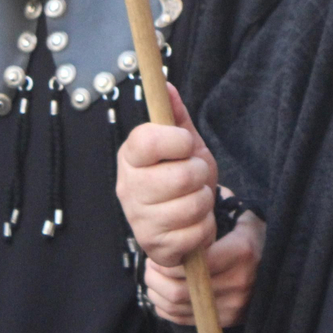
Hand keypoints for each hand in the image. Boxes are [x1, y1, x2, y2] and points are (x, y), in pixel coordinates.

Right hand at [116, 84, 218, 267]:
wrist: (181, 222)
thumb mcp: (182, 144)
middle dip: (199, 174)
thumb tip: (166, 84)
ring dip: (203, 201)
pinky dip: (203, 227)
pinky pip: (197, 232)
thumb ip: (175, 115)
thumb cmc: (180, 177)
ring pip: (193, 205)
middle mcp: (128, 188)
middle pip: (181, 176)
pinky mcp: (155, 247)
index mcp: (130, 157)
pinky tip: (192, 223)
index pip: (148, 141)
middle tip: (194, 176)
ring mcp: (139, 221)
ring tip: (193, 199)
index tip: (185, 143)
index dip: (176, 140)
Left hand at [144, 206, 262, 326]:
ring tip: (154, 278)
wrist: (282, 268)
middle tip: (149, 266)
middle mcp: (240, 282)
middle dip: (157, 278)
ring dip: (158, 293)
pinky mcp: (229, 320)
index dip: (169, 262)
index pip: (195, 264)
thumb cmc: (254, 236)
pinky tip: (163, 293)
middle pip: (182, 290)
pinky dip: (167, 308)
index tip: (157, 253)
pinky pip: (187, 320)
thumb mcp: (243, 215)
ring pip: (181, 307)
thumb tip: (185, 199)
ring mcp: (235, 305)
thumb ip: (216, 206)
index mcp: (243, 251)